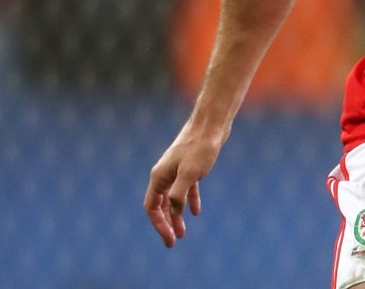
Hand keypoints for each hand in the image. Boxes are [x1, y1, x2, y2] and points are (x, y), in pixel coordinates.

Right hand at [144, 130, 219, 246]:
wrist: (212, 124)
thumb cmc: (200, 148)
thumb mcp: (189, 174)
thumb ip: (179, 195)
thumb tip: (175, 212)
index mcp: (159, 177)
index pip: (152, 207)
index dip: (159, 225)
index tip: (170, 239)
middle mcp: (165, 174)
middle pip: (161, 205)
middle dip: (166, 223)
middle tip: (174, 241)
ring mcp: (177, 169)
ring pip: (174, 198)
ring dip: (177, 215)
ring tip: (184, 232)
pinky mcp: (190, 165)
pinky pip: (186, 188)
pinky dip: (189, 201)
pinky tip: (196, 212)